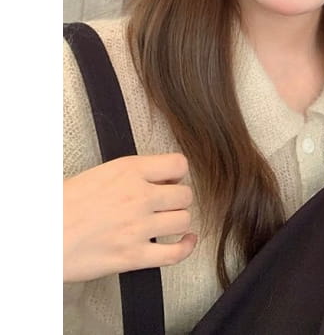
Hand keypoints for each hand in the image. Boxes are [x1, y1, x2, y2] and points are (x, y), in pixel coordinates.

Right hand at [63, 153, 196, 281]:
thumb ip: (132, 174)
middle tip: (164, 204)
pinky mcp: (133, 256)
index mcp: (131, 171)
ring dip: (178, 221)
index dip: (177, 174)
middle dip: (177, 199)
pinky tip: (186, 242)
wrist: (41, 235)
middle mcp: (140, 196)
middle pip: (185, 194)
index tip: (170, 181)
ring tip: (167, 222)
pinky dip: (186, 247)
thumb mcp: (102, 173)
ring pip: (184, 219)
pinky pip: (175, 253)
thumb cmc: (63, 204)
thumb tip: (158, 179)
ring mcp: (139, 227)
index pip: (179, 164)